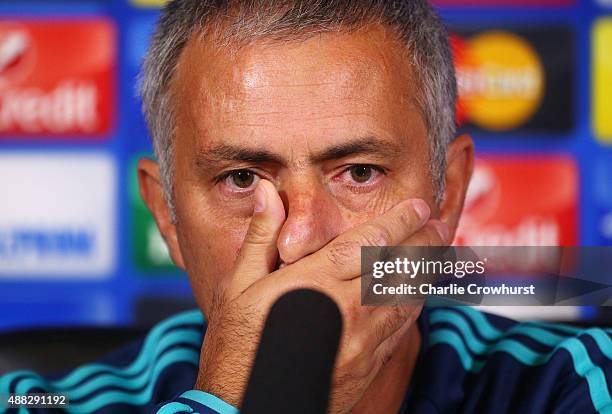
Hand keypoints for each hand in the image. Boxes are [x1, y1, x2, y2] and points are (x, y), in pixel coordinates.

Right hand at [195, 180, 448, 411]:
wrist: (248, 409)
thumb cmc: (238, 345)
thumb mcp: (238, 285)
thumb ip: (261, 237)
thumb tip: (267, 192)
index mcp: (314, 283)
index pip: (368, 243)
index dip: (399, 221)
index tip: (419, 207)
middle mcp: (345, 308)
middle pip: (397, 268)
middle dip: (422, 243)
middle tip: (438, 226)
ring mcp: (360, 340)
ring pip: (405, 298)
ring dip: (425, 273)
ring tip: (438, 253)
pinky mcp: (366, 365)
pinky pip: (400, 329)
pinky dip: (413, 307)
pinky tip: (418, 296)